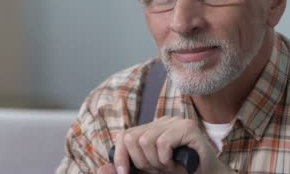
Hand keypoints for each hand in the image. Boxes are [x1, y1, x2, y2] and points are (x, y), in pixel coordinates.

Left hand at [107, 116, 232, 172]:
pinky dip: (166, 160)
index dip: (121, 156)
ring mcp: (176, 122)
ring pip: (146, 140)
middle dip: (141, 162)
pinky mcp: (188, 127)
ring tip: (169, 167)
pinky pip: (162, 142)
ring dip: (156, 162)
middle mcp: (162, 122)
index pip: (125, 135)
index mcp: (152, 129)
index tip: (124, 173)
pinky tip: (177, 165)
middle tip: (158, 169)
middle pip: (132, 137)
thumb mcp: (149, 172)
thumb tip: (102, 168)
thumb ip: (129, 169)